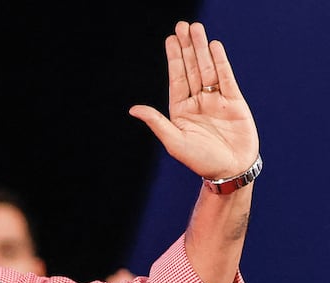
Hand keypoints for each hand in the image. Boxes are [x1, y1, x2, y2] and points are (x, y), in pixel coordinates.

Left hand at [129, 21, 258, 179]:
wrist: (230, 171)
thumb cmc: (200, 161)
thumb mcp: (174, 141)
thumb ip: (156, 122)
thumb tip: (133, 109)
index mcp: (180, 110)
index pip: (177, 78)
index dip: (174, 58)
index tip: (171, 39)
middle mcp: (198, 102)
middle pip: (192, 69)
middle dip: (187, 47)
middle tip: (183, 25)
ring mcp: (216, 100)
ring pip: (208, 69)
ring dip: (202, 49)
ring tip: (197, 29)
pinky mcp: (235, 102)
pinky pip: (226, 78)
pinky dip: (220, 62)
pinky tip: (214, 47)